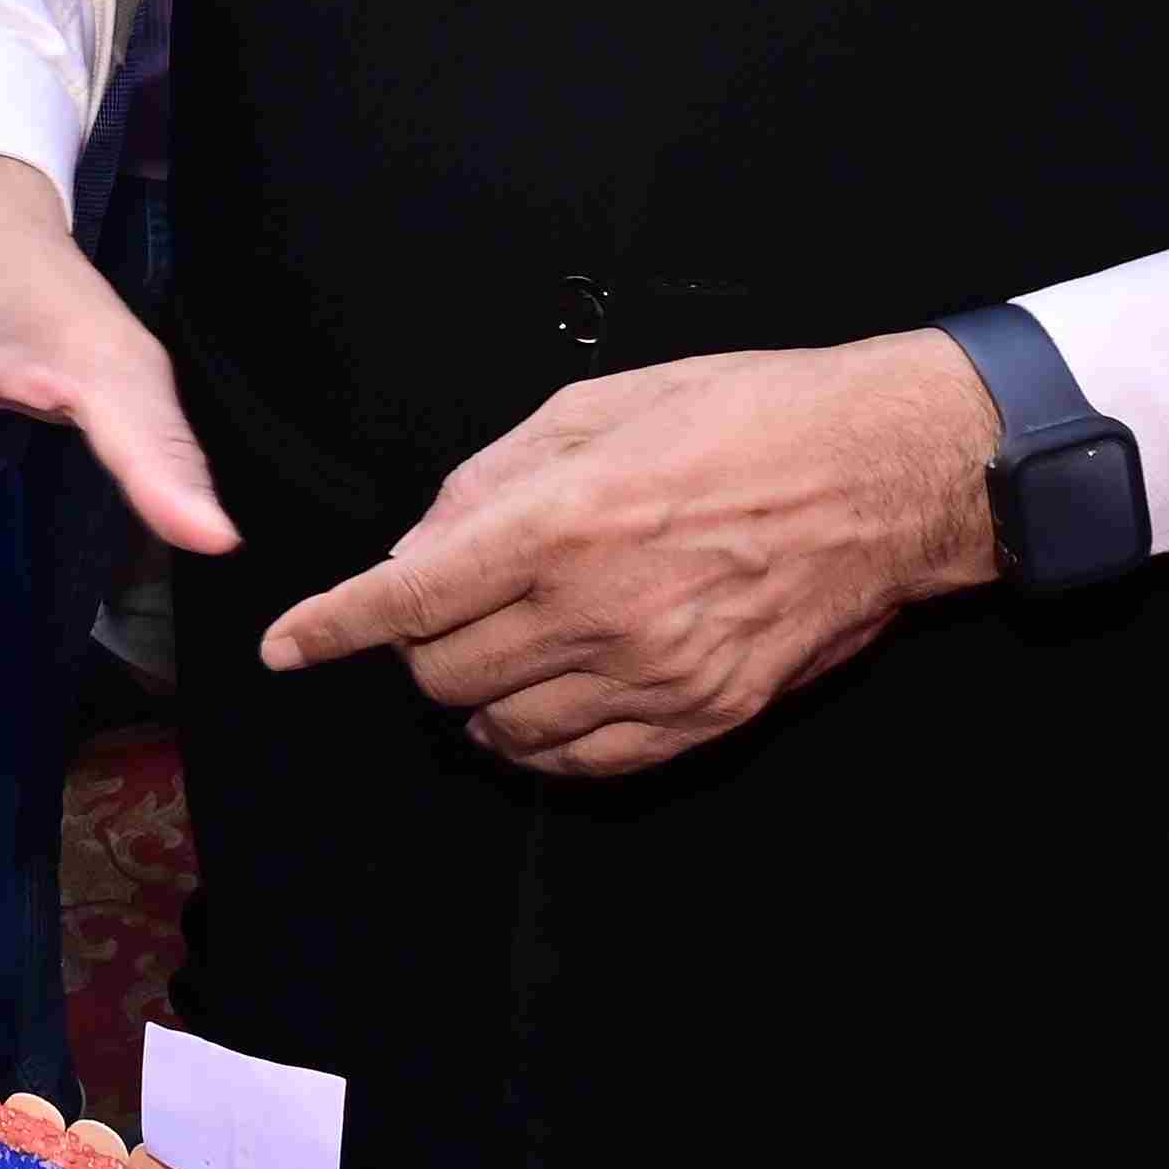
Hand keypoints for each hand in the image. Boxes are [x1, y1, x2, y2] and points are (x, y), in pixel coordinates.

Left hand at [257, 333, 1007, 779]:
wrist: (883, 472)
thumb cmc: (743, 416)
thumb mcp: (596, 407)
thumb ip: (489, 481)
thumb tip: (416, 547)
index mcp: (560, 523)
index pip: (406, 601)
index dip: (329, 628)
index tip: (284, 647)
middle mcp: (598, 612)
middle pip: (442, 674)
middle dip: (416, 646)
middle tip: (440, 609)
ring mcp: (656, 675)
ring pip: (504, 726)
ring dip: (477, 693)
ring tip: (502, 645)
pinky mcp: (705, 714)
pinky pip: (583, 761)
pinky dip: (540, 739)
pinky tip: (544, 700)